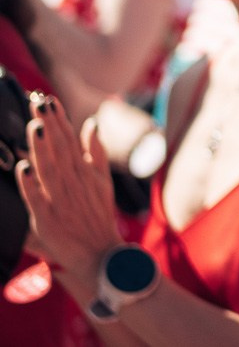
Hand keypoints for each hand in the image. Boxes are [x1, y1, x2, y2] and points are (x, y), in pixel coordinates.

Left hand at [16, 97, 120, 279]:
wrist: (101, 253)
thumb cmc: (98, 215)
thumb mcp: (103, 180)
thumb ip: (96, 152)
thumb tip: (92, 123)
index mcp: (83, 171)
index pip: (69, 139)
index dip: (58, 119)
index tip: (48, 99)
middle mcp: (72, 182)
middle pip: (58, 148)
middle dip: (49, 124)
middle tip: (38, 100)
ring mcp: (60, 200)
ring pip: (49, 168)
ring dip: (41, 147)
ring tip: (34, 125)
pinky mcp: (47, 220)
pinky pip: (36, 199)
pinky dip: (30, 185)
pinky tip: (22, 169)